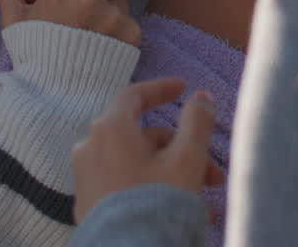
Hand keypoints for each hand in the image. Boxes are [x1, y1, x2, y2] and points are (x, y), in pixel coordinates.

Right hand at [0, 0, 140, 46]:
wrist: (55, 98)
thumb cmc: (33, 54)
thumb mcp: (13, 18)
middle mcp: (90, 0)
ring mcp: (112, 19)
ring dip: (114, 4)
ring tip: (94, 26)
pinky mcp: (130, 38)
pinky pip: (131, 22)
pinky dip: (121, 29)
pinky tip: (103, 43)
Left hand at [72, 78, 221, 222]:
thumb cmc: (158, 202)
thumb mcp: (187, 158)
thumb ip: (196, 122)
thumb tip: (200, 96)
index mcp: (109, 129)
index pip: (133, 96)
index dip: (160, 89)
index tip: (183, 88)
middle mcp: (89, 148)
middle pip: (140, 135)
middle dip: (180, 149)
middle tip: (212, 174)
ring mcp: (85, 178)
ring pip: (135, 163)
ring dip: (170, 172)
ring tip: (202, 201)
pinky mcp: (88, 205)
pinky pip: (123, 185)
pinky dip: (149, 187)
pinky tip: (175, 209)